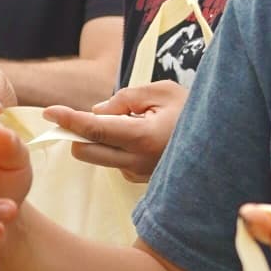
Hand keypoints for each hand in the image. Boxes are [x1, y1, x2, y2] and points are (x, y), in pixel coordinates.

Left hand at [44, 80, 186, 181]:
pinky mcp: (140, 180)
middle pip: (86, 151)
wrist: (221, 141)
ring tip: (131, 122)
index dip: (69, 119)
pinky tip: (139, 136)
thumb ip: (125, 98)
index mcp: (143, 137)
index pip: (95, 129)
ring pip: (99, 157)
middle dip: (76, 133)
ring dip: (98, 139)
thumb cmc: (192, 109)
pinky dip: (114, 146)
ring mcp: (138, 174)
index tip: (49, 111)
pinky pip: (114, 161)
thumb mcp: (161, 91)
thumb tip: (96, 111)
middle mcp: (138, 162)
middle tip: (74, 115)